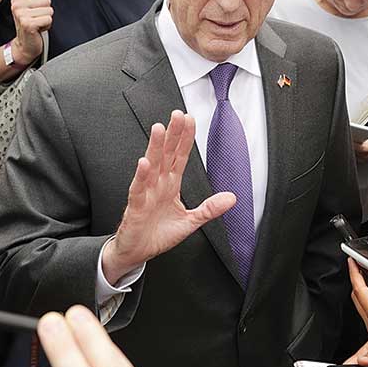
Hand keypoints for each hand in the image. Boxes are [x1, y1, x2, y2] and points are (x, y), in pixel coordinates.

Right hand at [9, 0, 50, 67]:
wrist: (24, 46)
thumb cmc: (29, 27)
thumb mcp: (32, 8)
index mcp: (17, 0)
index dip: (43, 5)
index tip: (35, 13)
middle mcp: (17, 6)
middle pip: (47, 0)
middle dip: (46, 12)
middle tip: (37, 20)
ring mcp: (21, 15)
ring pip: (49, 10)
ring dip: (46, 20)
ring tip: (38, 25)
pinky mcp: (28, 24)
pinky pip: (48, 19)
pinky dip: (46, 26)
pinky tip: (38, 30)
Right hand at [101, 111, 235, 281]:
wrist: (137, 253)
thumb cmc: (158, 235)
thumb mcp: (190, 222)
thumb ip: (209, 209)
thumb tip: (232, 197)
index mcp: (170, 185)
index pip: (179, 156)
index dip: (185, 139)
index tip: (190, 119)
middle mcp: (157, 184)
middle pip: (166, 154)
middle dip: (172, 134)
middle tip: (177, 114)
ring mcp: (146, 193)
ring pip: (151, 166)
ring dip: (155, 147)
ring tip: (160, 129)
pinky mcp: (135, 206)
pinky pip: (138, 189)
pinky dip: (141, 176)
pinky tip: (144, 163)